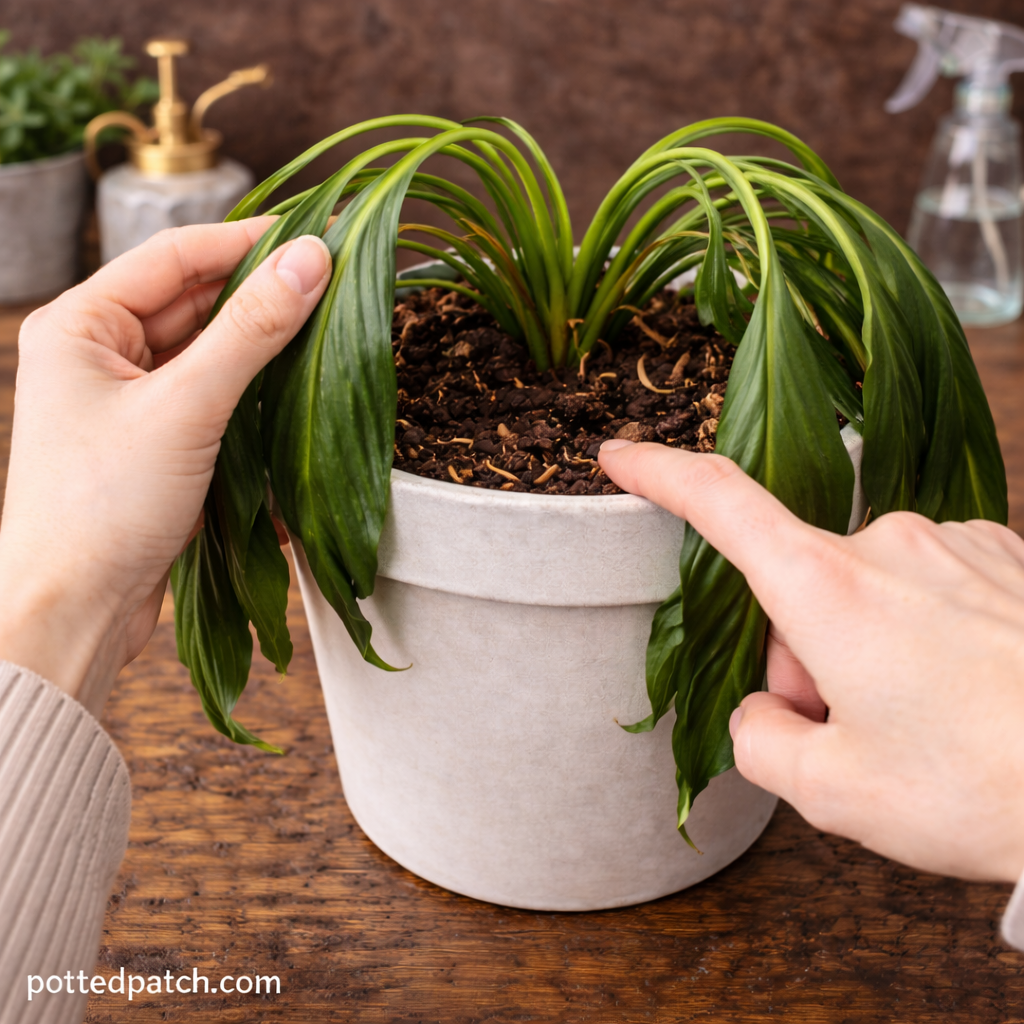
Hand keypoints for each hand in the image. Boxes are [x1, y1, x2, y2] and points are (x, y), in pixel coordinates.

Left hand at [0, 222, 330, 717]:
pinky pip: (210, 395)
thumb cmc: (104, 505)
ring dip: (261, 345)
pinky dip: (249, 391)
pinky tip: (292, 390)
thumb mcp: (187, 407)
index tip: (319, 236)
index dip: (249, 240)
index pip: (175, 254)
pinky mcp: (154, 440)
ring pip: (207, 349)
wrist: (75, 609)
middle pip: (194, 299)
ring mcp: (127, 398)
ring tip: (324, 333)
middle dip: (260, 294)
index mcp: (81, 324)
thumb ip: (252, 330)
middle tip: (334, 284)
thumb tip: (313, 260)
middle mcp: (99, 352)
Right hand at [599, 439, 1023, 883]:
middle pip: (798, 588)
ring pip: (866, 591)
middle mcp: (890, 542)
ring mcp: (957, 543)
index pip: (721, 502)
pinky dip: (924, 633)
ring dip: (867, 650)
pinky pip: (929, 584)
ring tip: (931, 723)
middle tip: (856, 736)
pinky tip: (971, 693)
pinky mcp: (1008, 555)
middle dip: (804, 659)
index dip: (660, 474)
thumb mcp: (833, 792)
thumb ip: (758, 742)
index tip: (621, 455)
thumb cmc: (983, 788)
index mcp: (830, 587)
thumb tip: (763, 709)